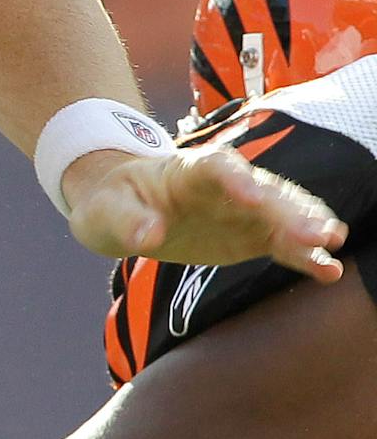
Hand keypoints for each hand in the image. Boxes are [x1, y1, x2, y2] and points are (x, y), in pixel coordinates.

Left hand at [65, 147, 346, 280]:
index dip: (236, 180)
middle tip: (317, 231)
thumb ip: (128, 220)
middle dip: (289, 210)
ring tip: (332, 243)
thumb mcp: (107, 210)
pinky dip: (305, 255)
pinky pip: (284, 244)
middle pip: (263, 193)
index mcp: (189, 170)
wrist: (125, 209)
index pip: (217, 168)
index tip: (254, 196)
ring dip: (308, 227)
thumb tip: (149, 235)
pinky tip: (329, 270)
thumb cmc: (113, 202)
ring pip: (283, 215)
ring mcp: (245, 210)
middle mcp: (227, 185)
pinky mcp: (253, 234)